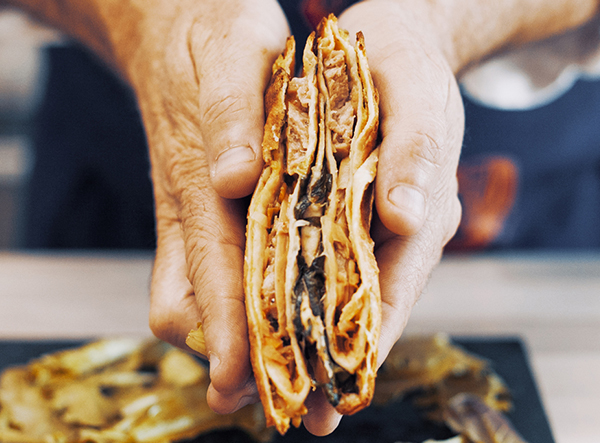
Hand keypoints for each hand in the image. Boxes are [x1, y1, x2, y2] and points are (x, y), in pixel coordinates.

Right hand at [126, 0, 288, 417]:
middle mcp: (189, 210)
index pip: (211, 271)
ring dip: (225, 340)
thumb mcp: (235, 54)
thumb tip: (232, 180)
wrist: (174, 24)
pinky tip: (266, 318)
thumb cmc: (212, 33)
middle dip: (225, 356)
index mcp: (198, 180)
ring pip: (190, 297)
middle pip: (190, 305)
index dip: (228, 332)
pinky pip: (205, 272)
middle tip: (265, 400)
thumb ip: (231, 114)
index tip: (246, 383)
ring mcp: (188, 214)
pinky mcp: (196, 209)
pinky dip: (231, 306)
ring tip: (272, 376)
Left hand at [297, 0, 463, 430]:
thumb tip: (405, 219)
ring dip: (303, 338)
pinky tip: (264, 318)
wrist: (390, 44)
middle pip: (359, 307)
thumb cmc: (410, 71)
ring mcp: (360, 224)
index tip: (336, 390)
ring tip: (272, 385)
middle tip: (299, 416)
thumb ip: (417, 158)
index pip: (393, 292)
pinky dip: (289, 291)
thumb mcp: (420, 102)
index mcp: (418, 216)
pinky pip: (312, 258)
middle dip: (328, 360)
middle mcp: (389, 232)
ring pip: (332, 292)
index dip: (365, 344)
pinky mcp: (333, 209)